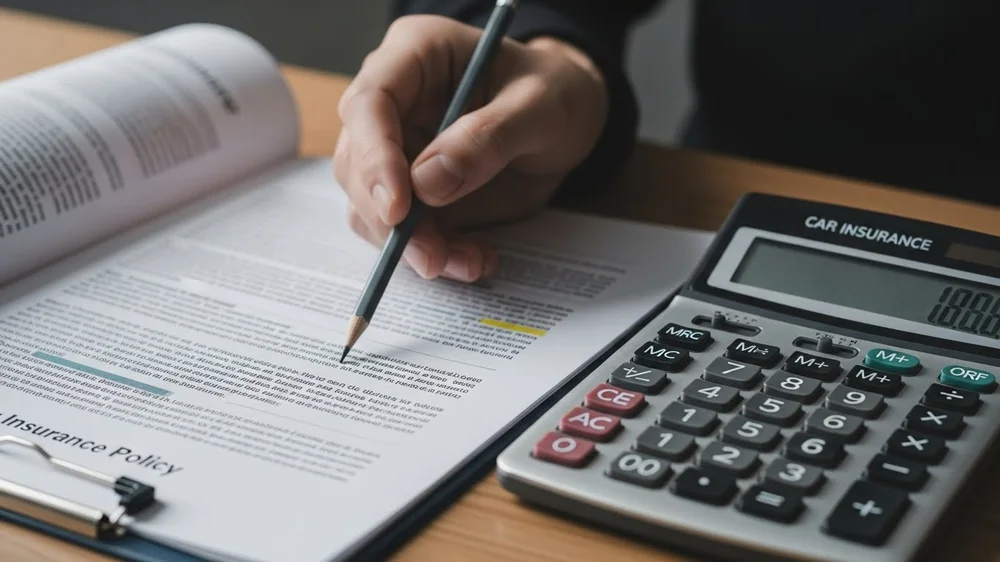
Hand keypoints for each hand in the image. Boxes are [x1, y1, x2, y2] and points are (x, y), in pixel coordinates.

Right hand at [334, 15, 606, 281]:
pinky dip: (434, 254)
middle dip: (390, 219)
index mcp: (415, 55)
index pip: (370, 103)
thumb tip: (427, 182)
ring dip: (413, 245)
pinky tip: (474, 259)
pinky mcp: (410, 191)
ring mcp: (396, 149)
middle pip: (358, 163)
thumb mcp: (541, 107)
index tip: (398, 208)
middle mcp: (394, 103)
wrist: (568, 122)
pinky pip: (403, 232)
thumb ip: (489, 137)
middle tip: (431, 257)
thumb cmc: (555, 93)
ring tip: (470, 261)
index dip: (374, 157)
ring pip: (372, 206)